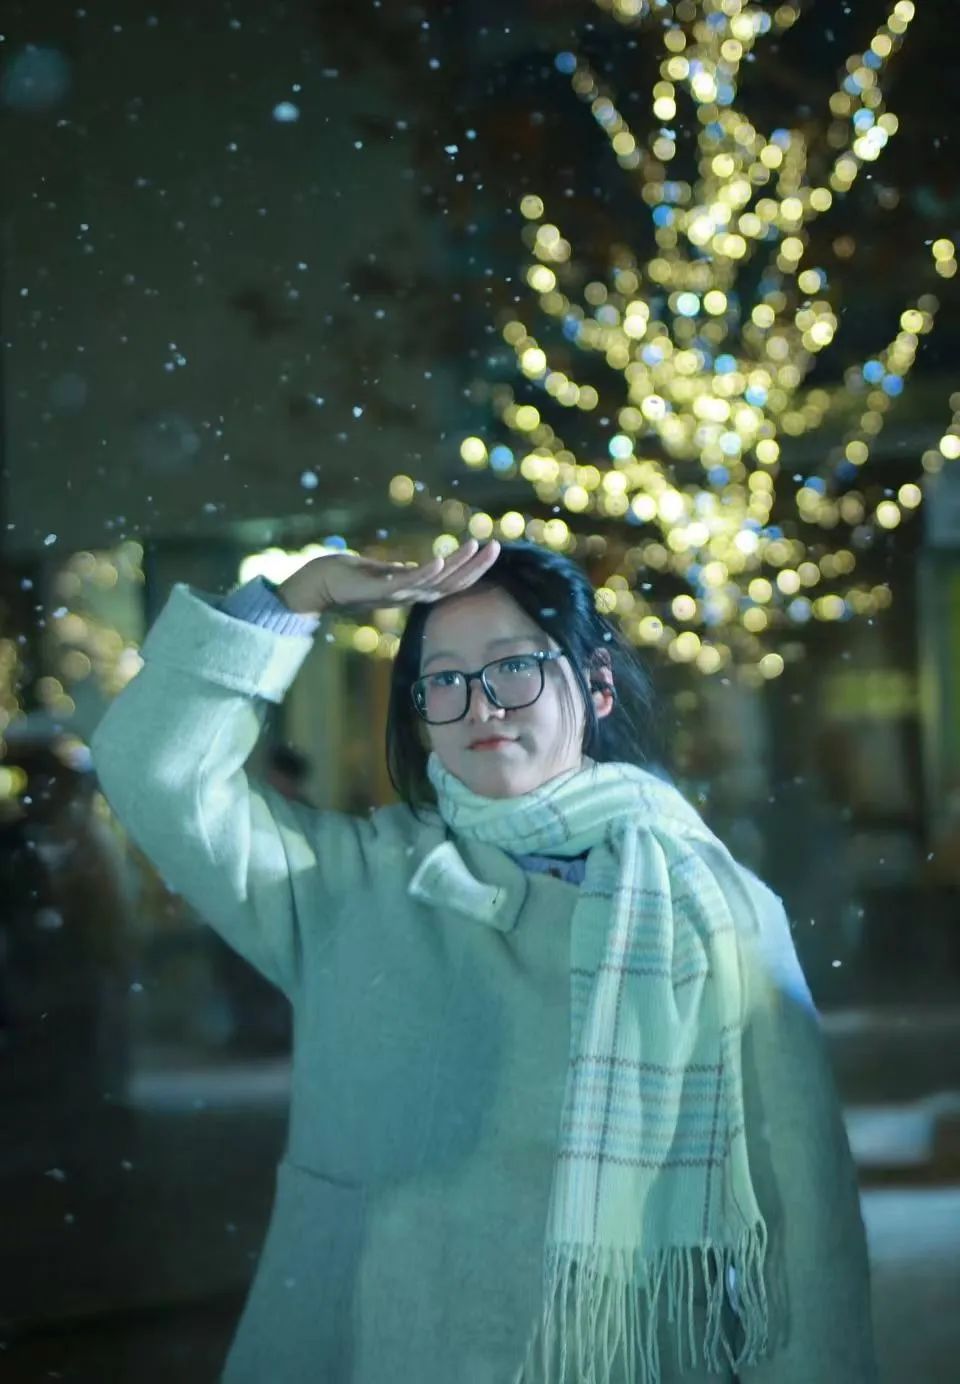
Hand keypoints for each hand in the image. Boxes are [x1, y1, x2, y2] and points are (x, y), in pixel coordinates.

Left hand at [276, 538, 501, 614]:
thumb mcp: (387, 572)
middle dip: (476, 566)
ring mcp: (397, 594)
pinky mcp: (379, 590)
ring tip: (476, 545)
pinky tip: (439, 559)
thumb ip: (408, 571)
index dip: (474, 569)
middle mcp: (410, 596)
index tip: (492, 549)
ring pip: (436, 582)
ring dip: (458, 565)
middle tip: (497, 546)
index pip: (453, 582)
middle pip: (452, 584)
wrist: (318, 585)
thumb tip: (431, 566)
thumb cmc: (349, 577)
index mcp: (415, 591)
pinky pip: (407, 582)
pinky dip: (425, 571)